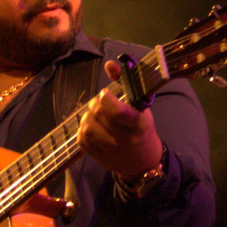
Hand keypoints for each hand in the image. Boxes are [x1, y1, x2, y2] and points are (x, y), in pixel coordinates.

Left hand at [79, 60, 164, 181]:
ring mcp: (112, 152)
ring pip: (88, 129)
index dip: (106, 98)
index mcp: (139, 124)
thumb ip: (126, 83)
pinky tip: (90, 127)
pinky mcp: (101, 159)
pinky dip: (82, 131)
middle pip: (99, 116)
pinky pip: (82, 142)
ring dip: (87, 118)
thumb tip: (110, 64)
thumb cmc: (142, 130)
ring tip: (93, 116)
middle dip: (95, 104)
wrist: (144, 162)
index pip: (117, 111)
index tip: (105, 93)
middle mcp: (126, 139)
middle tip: (99, 103)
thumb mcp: (141, 107)